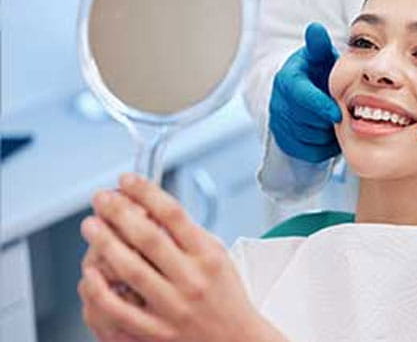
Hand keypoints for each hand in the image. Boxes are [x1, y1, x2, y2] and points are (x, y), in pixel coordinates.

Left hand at [78, 174, 285, 341]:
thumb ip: (188, 234)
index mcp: (208, 256)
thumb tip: (150, 207)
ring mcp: (172, 307)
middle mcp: (191, 280)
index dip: (146, 192)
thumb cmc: (225, 297)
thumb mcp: (218, 256)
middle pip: (148, 237)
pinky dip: (99, 289)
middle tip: (102, 199)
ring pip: (130, 269)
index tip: (128, 180)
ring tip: (91, 226)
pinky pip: (119, 309)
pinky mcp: (156, 331)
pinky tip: (90, 272)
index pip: (173, 214)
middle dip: (119, 212)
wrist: (236, 340)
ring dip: (105, 243)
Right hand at [269, 22, 341, 162]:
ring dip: (326, 134)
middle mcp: (278, 102)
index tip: (337, 114)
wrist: (307, 92)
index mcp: (287, 80)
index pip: (300, 96)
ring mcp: (279, 123)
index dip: (319, 106)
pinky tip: (330, 134)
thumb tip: (315, 28)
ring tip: (336, 122)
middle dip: (326, 121)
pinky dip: (322, 147)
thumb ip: (319, 46)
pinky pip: (307, 152)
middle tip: (343, 115)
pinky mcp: (284, 141)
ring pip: (307, 138)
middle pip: (304, 120)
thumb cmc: (318, 73)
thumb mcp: (319, 57)